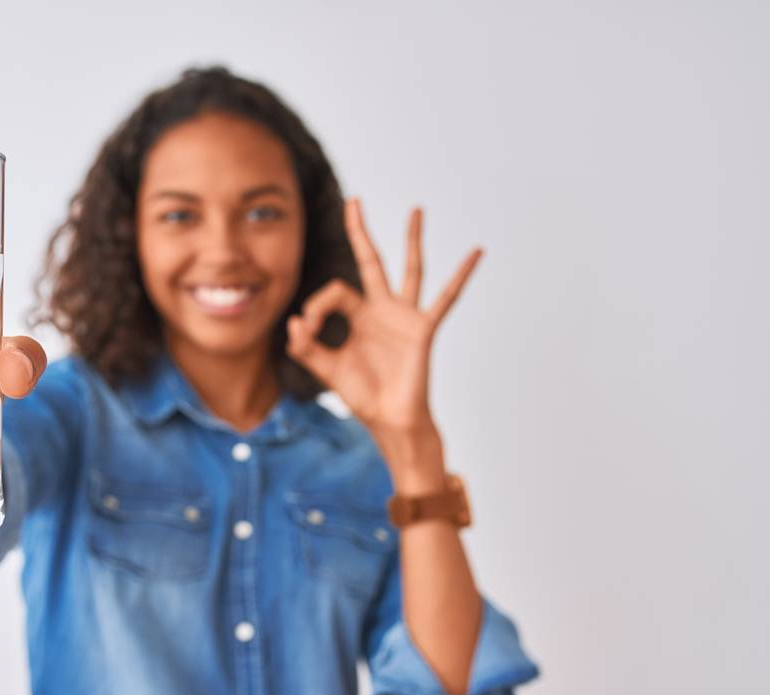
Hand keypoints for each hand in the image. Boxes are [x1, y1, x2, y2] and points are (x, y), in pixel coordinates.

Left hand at [285, 199, 481, 438]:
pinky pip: (446, 298)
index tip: (306, 331)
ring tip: (415, 209)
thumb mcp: (326, 369)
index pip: (334, 291)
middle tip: (355, 200)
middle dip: (361, 231)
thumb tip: (293, 320)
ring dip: (412, 239)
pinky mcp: (423, 329)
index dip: (315, 305)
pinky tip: (476, 252)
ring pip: (410, 269)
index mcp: (358, 316)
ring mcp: (405, 316)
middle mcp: (382, 309)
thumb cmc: (364, 395)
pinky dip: (461, 275)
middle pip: (371, 261)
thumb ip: (305, 347)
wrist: (389, 420)